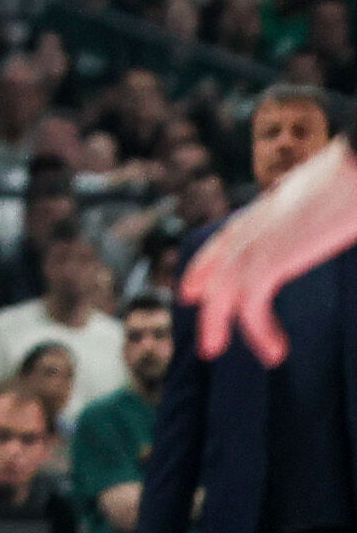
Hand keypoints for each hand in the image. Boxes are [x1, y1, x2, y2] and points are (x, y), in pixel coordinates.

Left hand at [188, 138, 356, 360]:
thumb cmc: (356, 179)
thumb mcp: (329, 200)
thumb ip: (315, 214)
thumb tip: (333, 219)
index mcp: (272, 207)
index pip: (227, 237)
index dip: (205, 265)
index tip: (192, 291)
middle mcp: (259, 220)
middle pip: (217, 262)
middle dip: (207, 303)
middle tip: (208, 344)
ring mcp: (262, 235)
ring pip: (223, 285)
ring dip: (219, 323)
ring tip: (222, 352)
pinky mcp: (273, 253)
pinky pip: (250, 298)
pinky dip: (256, 327)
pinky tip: (275, 350)